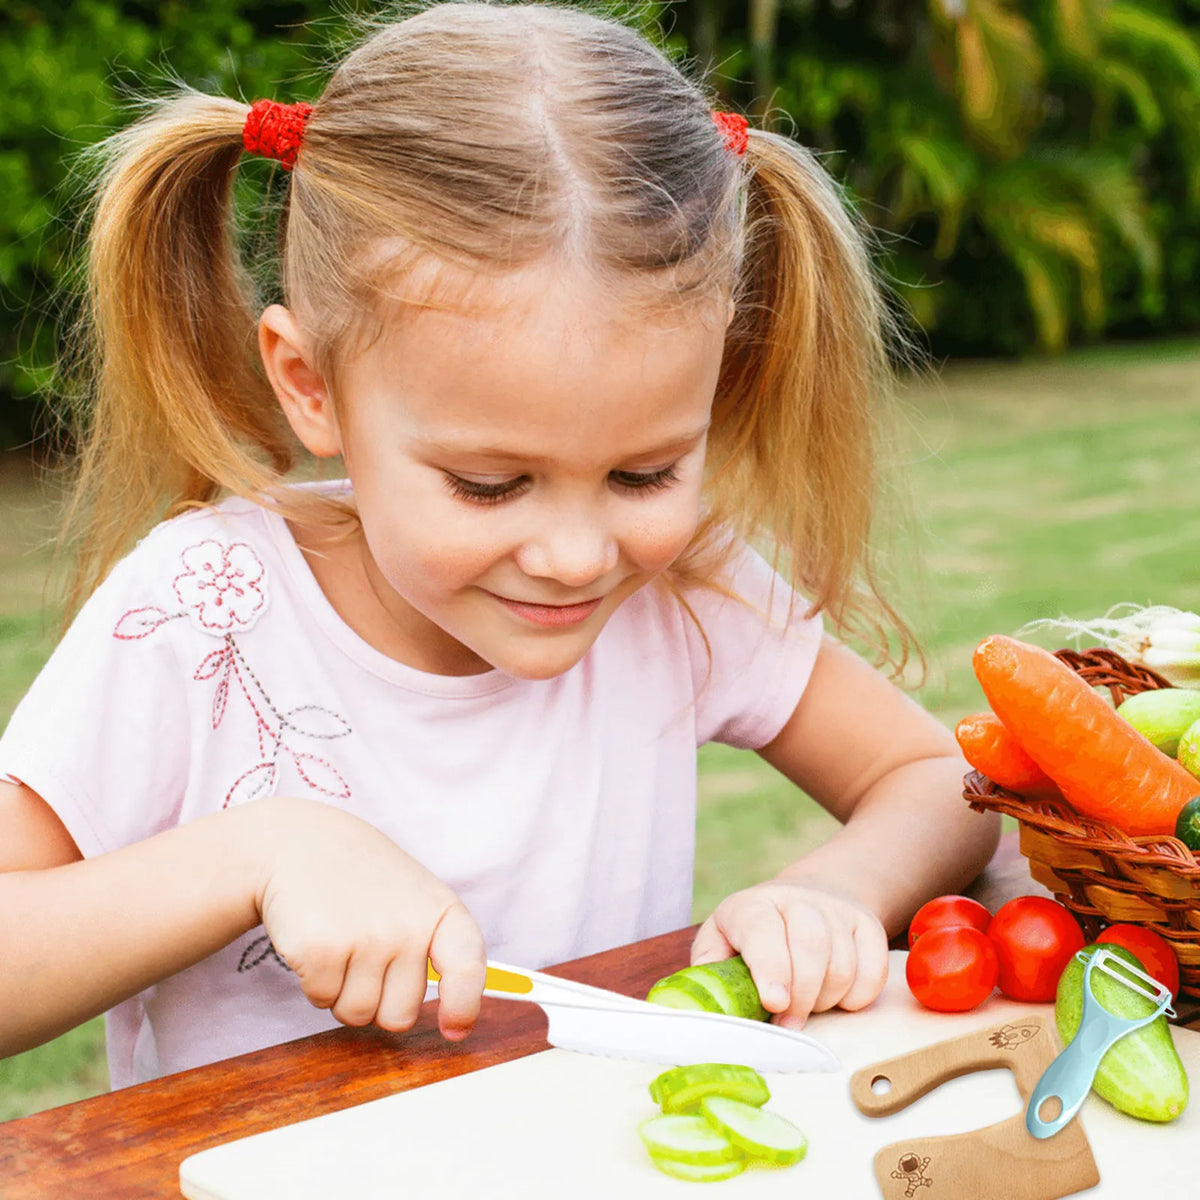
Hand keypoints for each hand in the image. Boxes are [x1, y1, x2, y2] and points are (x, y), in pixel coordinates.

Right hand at [254, 797, 485, 1039]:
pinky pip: (321, 1001)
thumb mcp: (415, 899)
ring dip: (342, 993)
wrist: (301, 844)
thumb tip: (458, 1028)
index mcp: (441, 911)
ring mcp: (366, 938)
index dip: (463, 1006)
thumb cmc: (365, 881)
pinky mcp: (320, 950)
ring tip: (340, 942)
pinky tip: (317, 940)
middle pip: (401, 1015)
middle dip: (378, 1000)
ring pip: (357, 1015)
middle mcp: (408, 926)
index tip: (454, 1029)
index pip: (467, 968)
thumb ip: (435, 951)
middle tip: (364, 953)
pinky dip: (314, 982)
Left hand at [691, 879, 888, 1027]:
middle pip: (811, 947)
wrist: (805, 899)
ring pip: (842, 966)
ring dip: (825, 1000)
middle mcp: (797, 900)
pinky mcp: (867, 925)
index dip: (770, 968)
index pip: (763, 929)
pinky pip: (873, 972)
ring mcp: (836, 910)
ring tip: (806, 1006)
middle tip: (789, 1022)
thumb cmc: (754, 935)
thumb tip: (706, 1011)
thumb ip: (710, 972)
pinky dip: (856, 997)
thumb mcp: (720, 942)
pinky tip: (836, 996)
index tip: (774, 1003)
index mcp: (753, 905)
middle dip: (801, 996)